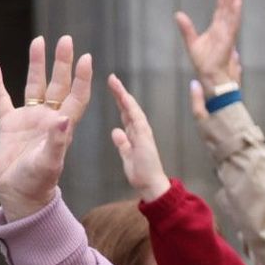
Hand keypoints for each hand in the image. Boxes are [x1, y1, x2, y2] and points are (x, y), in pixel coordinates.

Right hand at [0, 35, 91, 220]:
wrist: (20, 195)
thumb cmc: (38, 183)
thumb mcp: (49, 163)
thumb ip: (57, 142)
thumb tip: (64, 118)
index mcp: (63, 127)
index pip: (76, 97)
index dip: (82, 78)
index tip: (86, 57)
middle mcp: (48, 119)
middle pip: (58, 84)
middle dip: (62, 62)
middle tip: (65, 39)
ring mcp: (28, 120)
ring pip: (34, 86)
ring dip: (36, 64)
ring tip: (38, 41)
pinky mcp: (9, 125)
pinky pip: (2, 100)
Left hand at [107, 74, 169, 202]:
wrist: (152, 186)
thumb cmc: (141, 174)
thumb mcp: (127, 156)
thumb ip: (122, 144)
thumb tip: (116, 131)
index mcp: (134, 134)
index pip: (125, 113)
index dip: (119, 99)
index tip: (111, 86)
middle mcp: (140, 130)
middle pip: (128, 107)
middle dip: (120, 92)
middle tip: (112, 77)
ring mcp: (143, 133)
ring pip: (133, 109)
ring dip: (124, 95)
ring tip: (115, 83)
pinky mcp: (145, 138)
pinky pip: (137, 119)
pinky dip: (131, 108)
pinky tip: (125, 98)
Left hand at [176, 0, 243, 103]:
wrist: (209, 77)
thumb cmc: (203, 63)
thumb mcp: (191, 43)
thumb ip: (186, 28)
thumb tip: (178, 14)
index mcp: (217, 29)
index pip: (221, 9)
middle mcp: (224, 30)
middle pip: (228, 8)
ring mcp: (227, 34)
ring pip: (232, 14)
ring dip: (235, 0)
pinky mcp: (228, 40)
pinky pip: (233, 24)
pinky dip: (235, 13)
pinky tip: (237, 2)